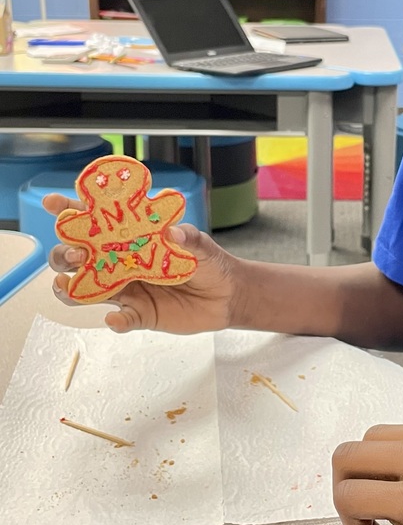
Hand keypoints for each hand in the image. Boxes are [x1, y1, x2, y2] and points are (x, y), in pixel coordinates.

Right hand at [44, 192, 241, 334]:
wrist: (227, 295)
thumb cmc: (209, 261)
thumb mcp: (200, 244)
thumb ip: (186, 238)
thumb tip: (171, 233)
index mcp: (130, 238)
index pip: (96, 222)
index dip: (71, 212)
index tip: (54, 203)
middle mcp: (120, 263)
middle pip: (78, 258)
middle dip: (66, 253)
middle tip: (75, 253)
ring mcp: (126, 289)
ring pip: (85, 291)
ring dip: (73, 289)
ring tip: (69, 287)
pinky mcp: (138, 314)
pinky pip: (120, 320)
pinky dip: (116, 320)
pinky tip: (115, 318)